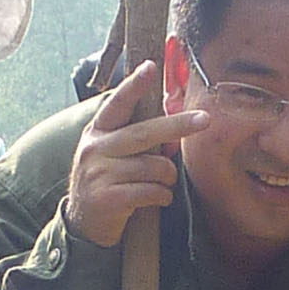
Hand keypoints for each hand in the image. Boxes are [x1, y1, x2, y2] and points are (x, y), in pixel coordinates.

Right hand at [65, 61, 206, 247]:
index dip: (134, 85)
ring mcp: (100, 174)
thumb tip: (175, 119)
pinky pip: (151, 191)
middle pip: (145, 133)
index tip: (150, 67)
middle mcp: (95, 149)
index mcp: (97, 132)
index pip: (117, 104)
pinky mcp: (108, 198)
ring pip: (154, 167)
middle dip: (178, 125)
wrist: (84, 223)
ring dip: (168, 177)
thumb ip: (134, 136)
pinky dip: (162, 196)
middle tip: (204, 120)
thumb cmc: (107, 181)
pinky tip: (158, 199)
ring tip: (163, 183)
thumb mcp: (110, 152)